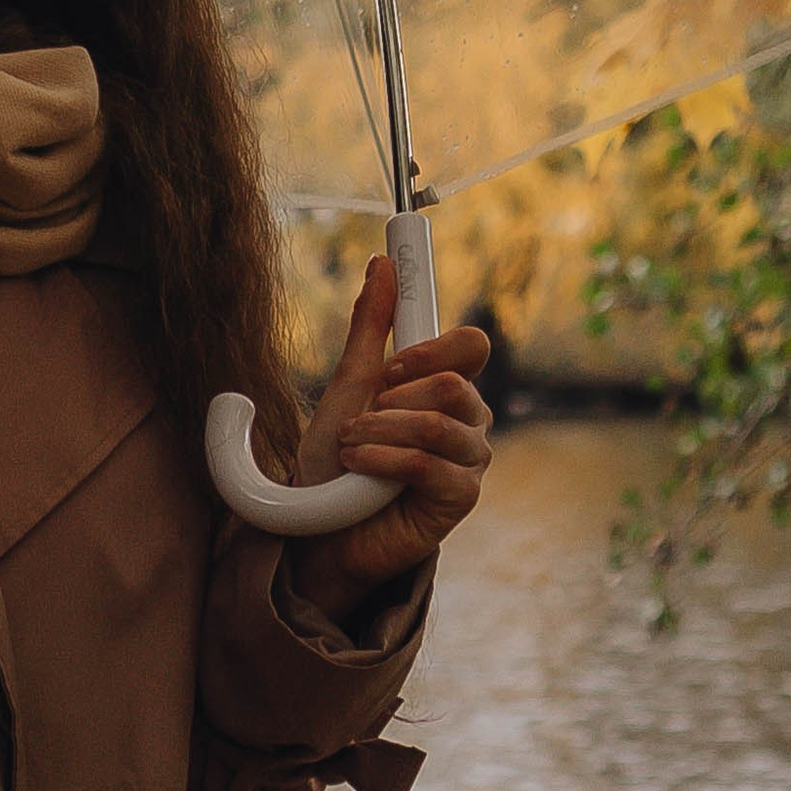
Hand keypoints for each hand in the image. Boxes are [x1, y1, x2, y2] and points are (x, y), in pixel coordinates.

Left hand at [287, 250, 491, 621]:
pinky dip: (382, 461)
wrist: (319, 528)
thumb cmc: (337, 459)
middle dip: (392, 397)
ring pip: (437, 422)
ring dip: (379, 431)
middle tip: (362, 416)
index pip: (471, 346)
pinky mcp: (460, 499)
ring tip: (351, 446)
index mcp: (447, 386)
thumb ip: (371, 326)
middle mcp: (468, 420)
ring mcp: (468, 461)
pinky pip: (427, 463)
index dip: (430, 347)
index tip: (388, 364)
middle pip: (453, 382)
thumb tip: (383, 263)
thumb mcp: (349, 383)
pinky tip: (360, 469)